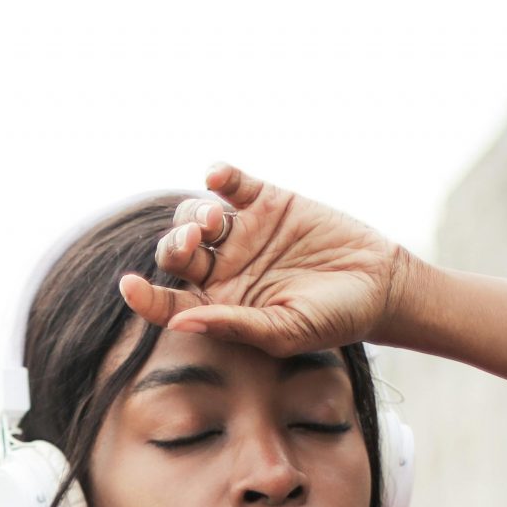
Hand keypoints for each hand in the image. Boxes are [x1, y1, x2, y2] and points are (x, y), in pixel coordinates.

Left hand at [117, 161, 417, 355]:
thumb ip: (234, 326)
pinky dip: (221, 175)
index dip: (144, 297)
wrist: (379, 284)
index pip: (167, 302)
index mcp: (217, 306)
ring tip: (216, 221)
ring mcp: (241, 232)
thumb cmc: (332, 320)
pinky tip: (218, 176)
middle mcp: (222, 269)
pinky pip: (231, 183)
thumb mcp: (284, 331)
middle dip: (175, 246)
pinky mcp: (265, 201)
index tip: (128, 286)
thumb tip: (181, 323)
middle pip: (175, 253)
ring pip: (194, 217)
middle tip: (194, 244)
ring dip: (194, 216)